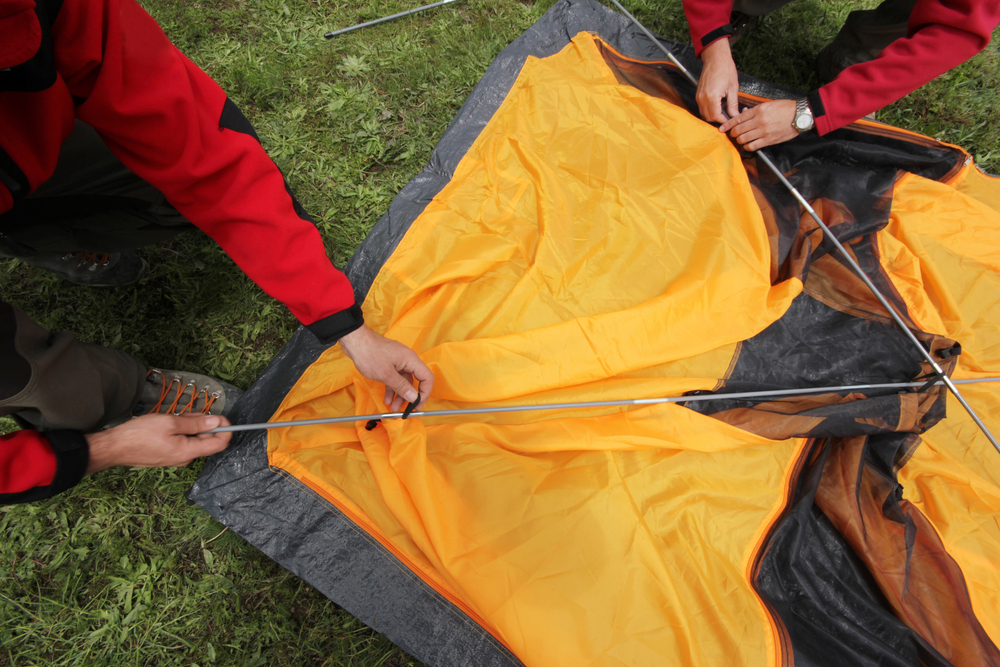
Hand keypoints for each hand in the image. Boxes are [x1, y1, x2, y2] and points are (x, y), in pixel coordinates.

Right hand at [84, 414, 231, 473]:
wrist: (114, 447)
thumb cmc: (139, 435)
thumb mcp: (170, 422)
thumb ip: (196, 423)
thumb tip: (216, 422)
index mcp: (188, 452)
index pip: (219, 444)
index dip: (225, 429)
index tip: (222, 417)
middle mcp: (184, 458)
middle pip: (206, 440)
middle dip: (203, 424)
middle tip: (187, 414)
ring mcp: (175, 458)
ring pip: (193, 439)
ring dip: (189, 426)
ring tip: (172, 418)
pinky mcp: (167, 455)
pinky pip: (181, 441)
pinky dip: (180, 431)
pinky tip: (167, 424)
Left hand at [339, 324, 434, 411]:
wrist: (355, 341)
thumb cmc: (369, 354)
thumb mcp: (386, 374)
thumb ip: (401, 387)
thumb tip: (414, 398)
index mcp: (411, 360)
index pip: (427, 378)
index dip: (425, 393)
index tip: (418, 405)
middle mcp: (407, 360)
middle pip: (415, 381)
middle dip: (410, 396)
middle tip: (406, 409)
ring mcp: (398, 361)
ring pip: (404, 381)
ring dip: (400, 394)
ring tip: (392, 407)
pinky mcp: (390, 363)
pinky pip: (395, 378)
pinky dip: (392, 388)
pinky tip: (387, 398)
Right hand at [697, 38, 738, 123]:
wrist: (716, 58)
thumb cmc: (725, 69)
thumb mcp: (733, 88)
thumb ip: (733, 104)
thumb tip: (735, 115)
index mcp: (712, 97)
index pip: (716, 116)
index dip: (724, 120)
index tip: (731, 120)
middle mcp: (702, 98)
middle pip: (708, 117)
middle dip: (718, 118)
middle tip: (728, 115)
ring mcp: (699, 96)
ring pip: (704, 113)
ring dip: (713, 114)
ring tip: (723, 107)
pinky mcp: (698, 94)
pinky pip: (702, 107)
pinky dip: (709, 108)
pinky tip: (718, 102)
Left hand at [719, 99, 798, 150]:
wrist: (800, 115)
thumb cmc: (785, 108)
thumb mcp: (768, 105)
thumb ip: (754, 111)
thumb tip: (743, 114)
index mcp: (758, 110)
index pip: (737, 118)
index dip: (728, 124)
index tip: (722, 128)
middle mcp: (759, 121)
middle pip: (738, 130)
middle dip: (733, 133)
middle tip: (733, 134)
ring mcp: (763, 131)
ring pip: (743, 139)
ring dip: (739, 140)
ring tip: (741, 139)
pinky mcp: (768, 140)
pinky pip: (752, 146)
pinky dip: (747, 147)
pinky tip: (748, 145)